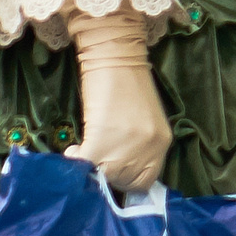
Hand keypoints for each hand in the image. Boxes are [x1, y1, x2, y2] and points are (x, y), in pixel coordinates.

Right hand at [65, 11, 172, 192]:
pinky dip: (77, 161)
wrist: (114, 55)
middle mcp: (149, 149)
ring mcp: (127, 148)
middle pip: (126, 181)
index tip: (112, 170)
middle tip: (95, 160)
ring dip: (92, 169)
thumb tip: (119, 164)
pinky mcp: (102, 143)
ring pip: (106, 176)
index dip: (127, 179)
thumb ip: (138, 144)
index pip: (146, 180)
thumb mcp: (143, 119)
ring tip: (83, 153)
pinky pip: (87, 165)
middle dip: (108, 174)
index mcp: (162, 142)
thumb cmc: (126, 80)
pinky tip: (73, 150)